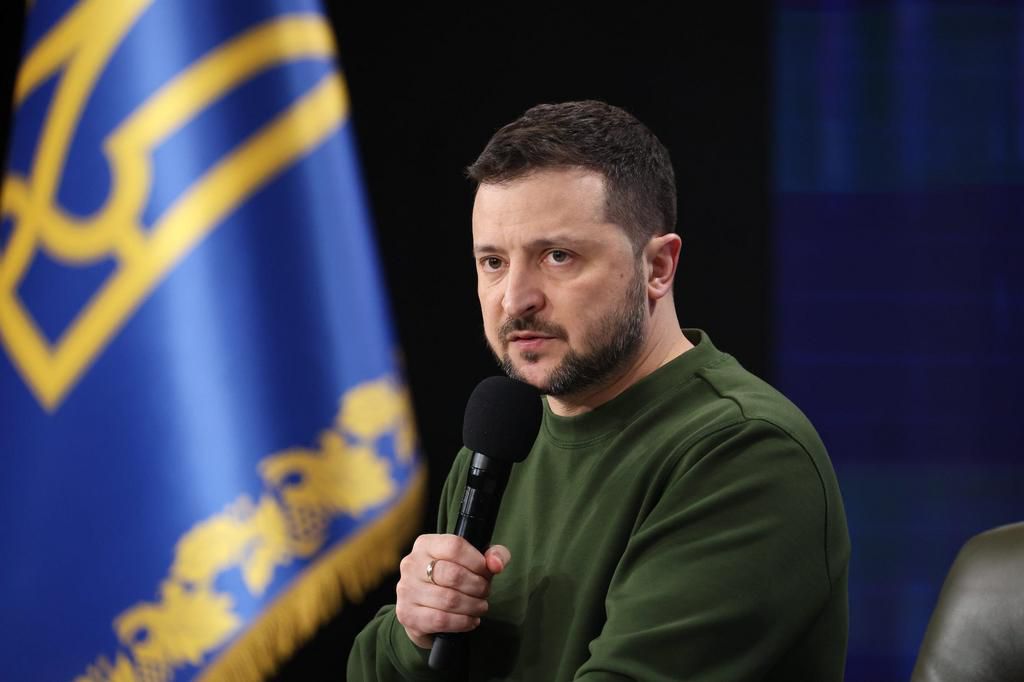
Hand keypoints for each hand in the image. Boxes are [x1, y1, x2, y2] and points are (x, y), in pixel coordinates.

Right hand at [394, 534, 510, 648]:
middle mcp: (411, 564)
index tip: (487, 572)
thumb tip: (496, 564)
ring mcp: (406, 590)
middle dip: (477, 587)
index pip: (455, 546)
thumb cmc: (454, 579)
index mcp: (425, 544)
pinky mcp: (407, 614)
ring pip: (449, 599)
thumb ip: (494, 555)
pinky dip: (462, 622)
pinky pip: (441, 620)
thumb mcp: (475, 561)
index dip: (477, 561)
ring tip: (480, 606)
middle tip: (485, 593)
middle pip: (453, 575)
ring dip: (472, 606)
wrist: (426, 609)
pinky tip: (470, 620)